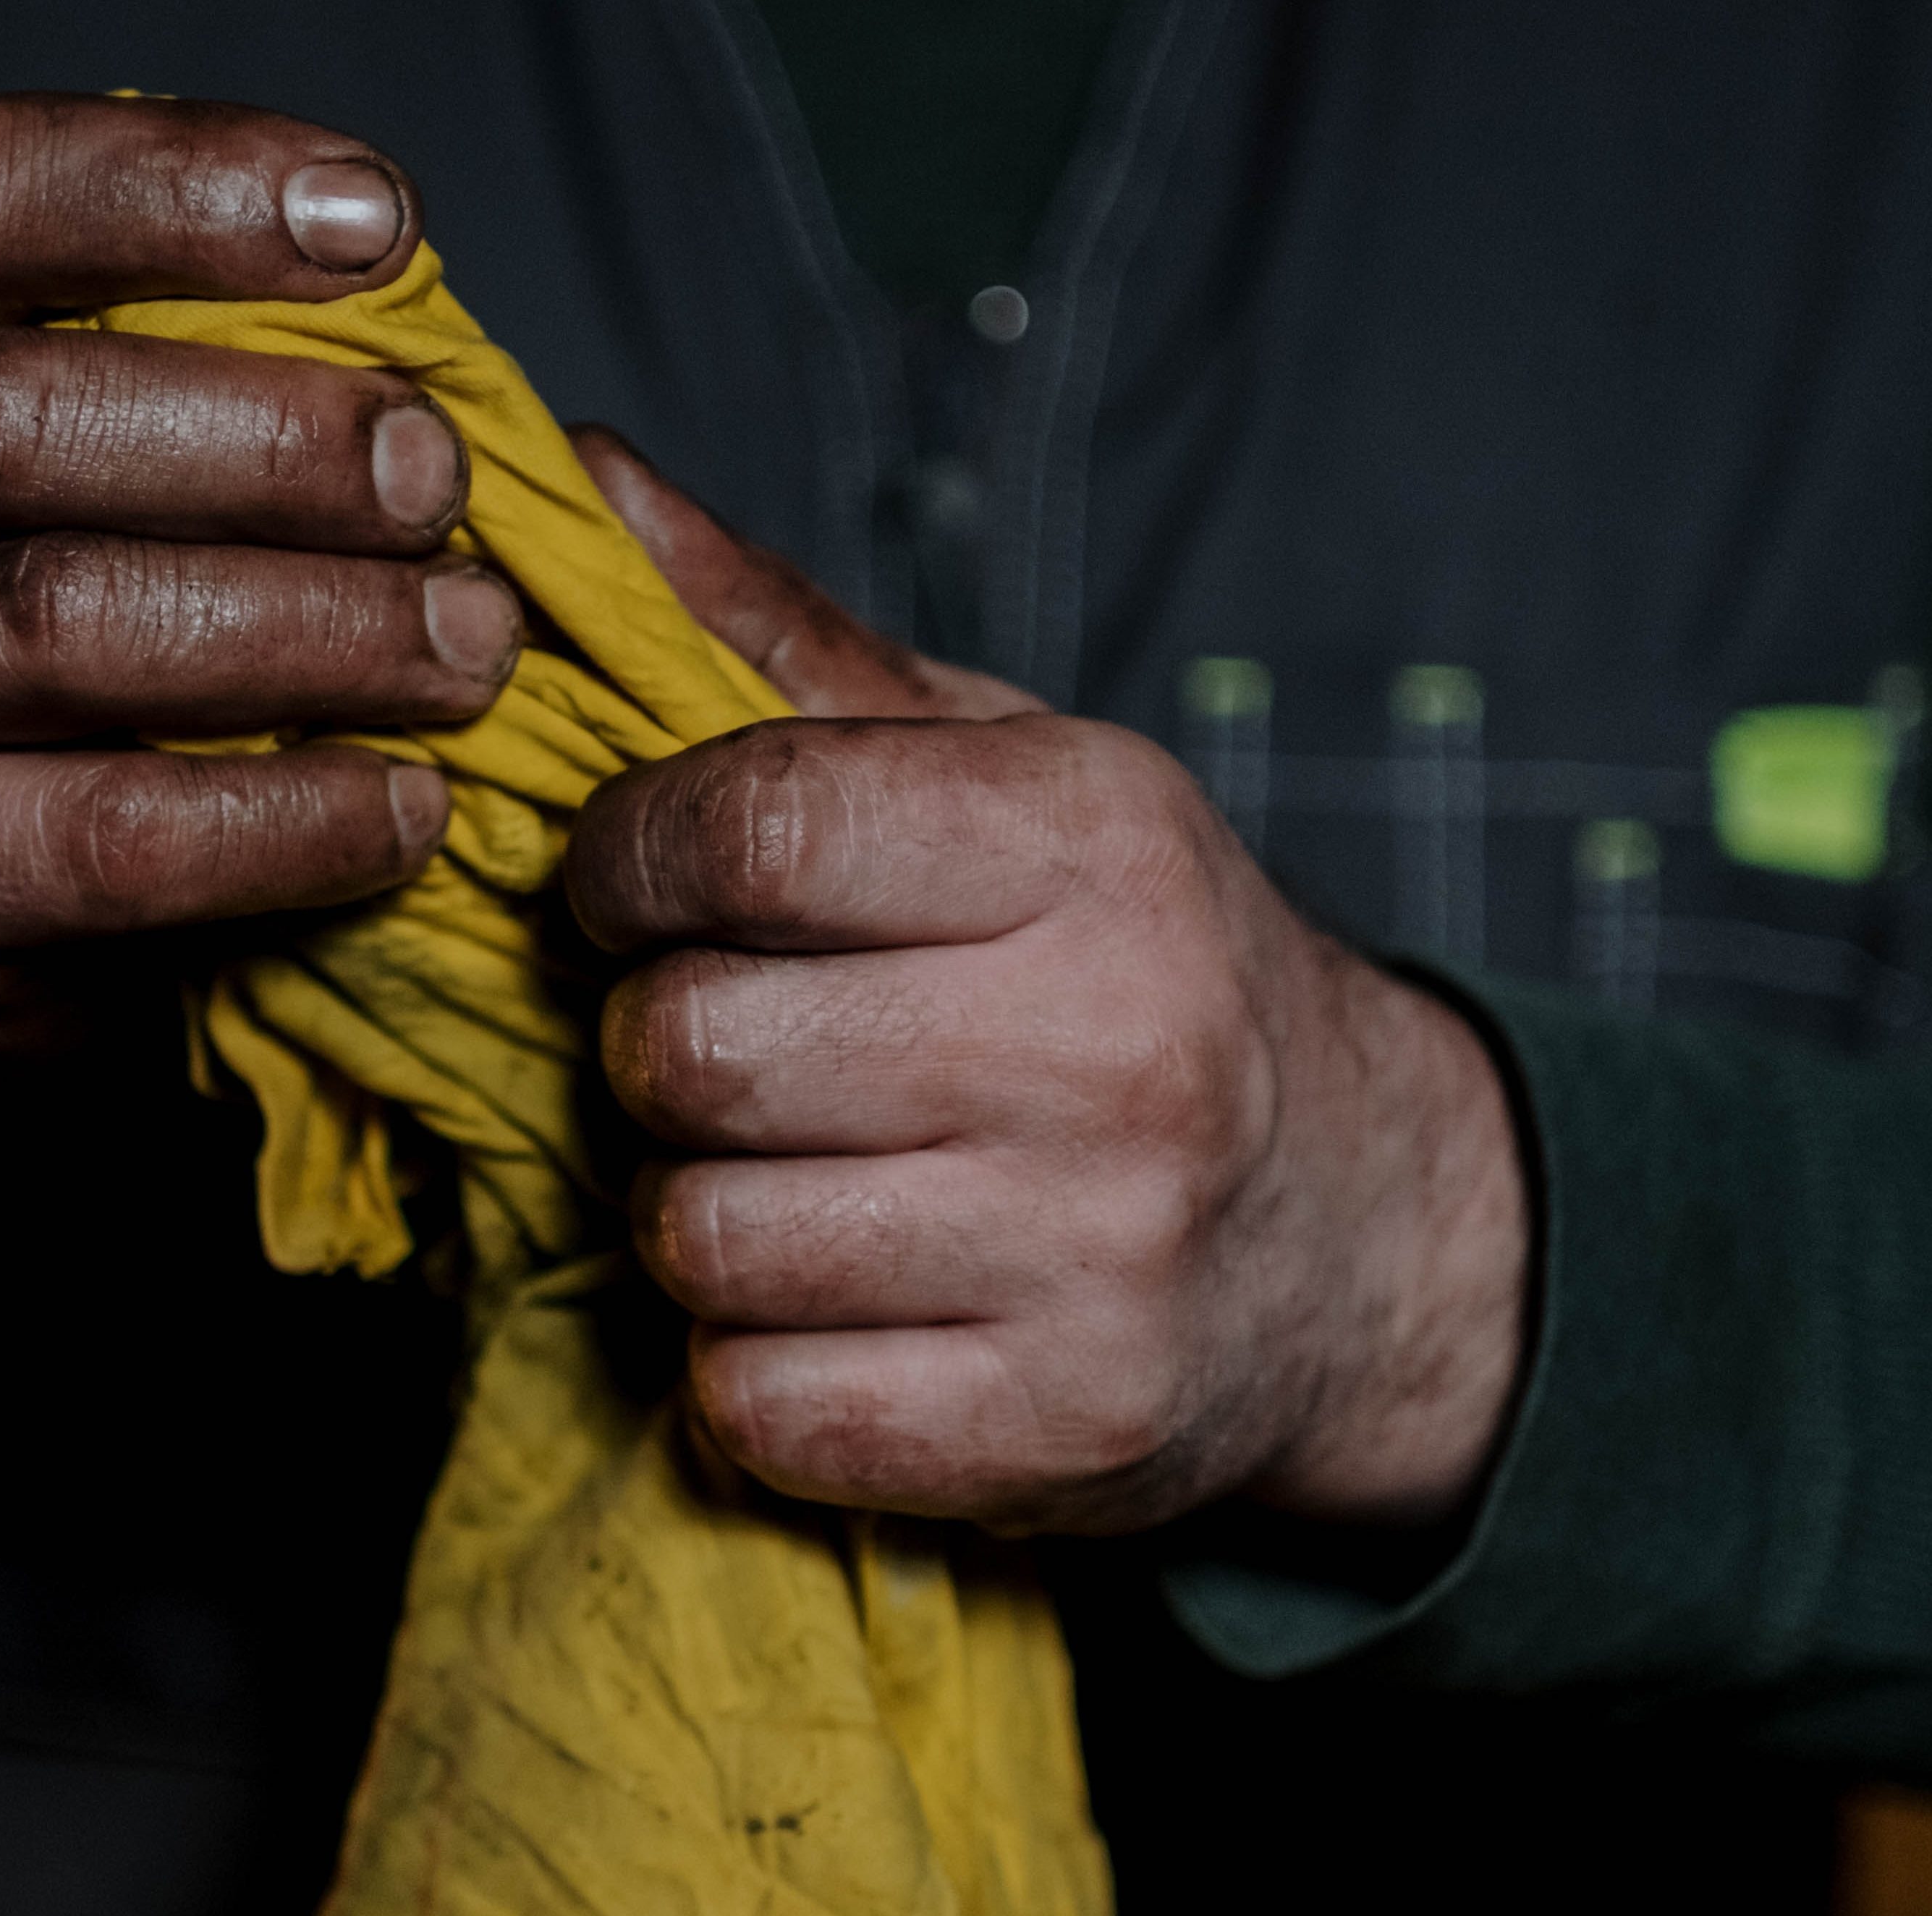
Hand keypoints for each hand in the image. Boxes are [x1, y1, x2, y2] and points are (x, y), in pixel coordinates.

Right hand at [0, 94, 518, 1375]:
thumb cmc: (9, 625)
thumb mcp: (56, 461)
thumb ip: (213, 382)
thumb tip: (533, 430)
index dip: (183, 185)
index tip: (385, 224)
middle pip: (16, 412)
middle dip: (271, 437)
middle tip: (440, 479)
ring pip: (62, 617)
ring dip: (310, 623)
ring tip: (471, 645)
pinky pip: (113, 830)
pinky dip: (290, 816)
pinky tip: (411, 805)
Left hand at [566, 440, 1528, 1533]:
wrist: (1353, 1232)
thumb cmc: (1121, 974)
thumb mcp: (1000, 777)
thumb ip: (781, 645)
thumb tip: (578, 474)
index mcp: (1092, 840)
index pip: (748, 829)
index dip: (624, 866)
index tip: (628, 891)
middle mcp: (1114, 1044)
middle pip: (695, 1052)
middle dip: (659, 1056)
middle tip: (728, 1055)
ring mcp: (1098, 1254)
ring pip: (703, 1241)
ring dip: (698, 1219)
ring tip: (793, 1184)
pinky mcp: (1062, 1425)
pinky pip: (757, 1408)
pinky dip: (752, 1369)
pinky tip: (837, 1309)